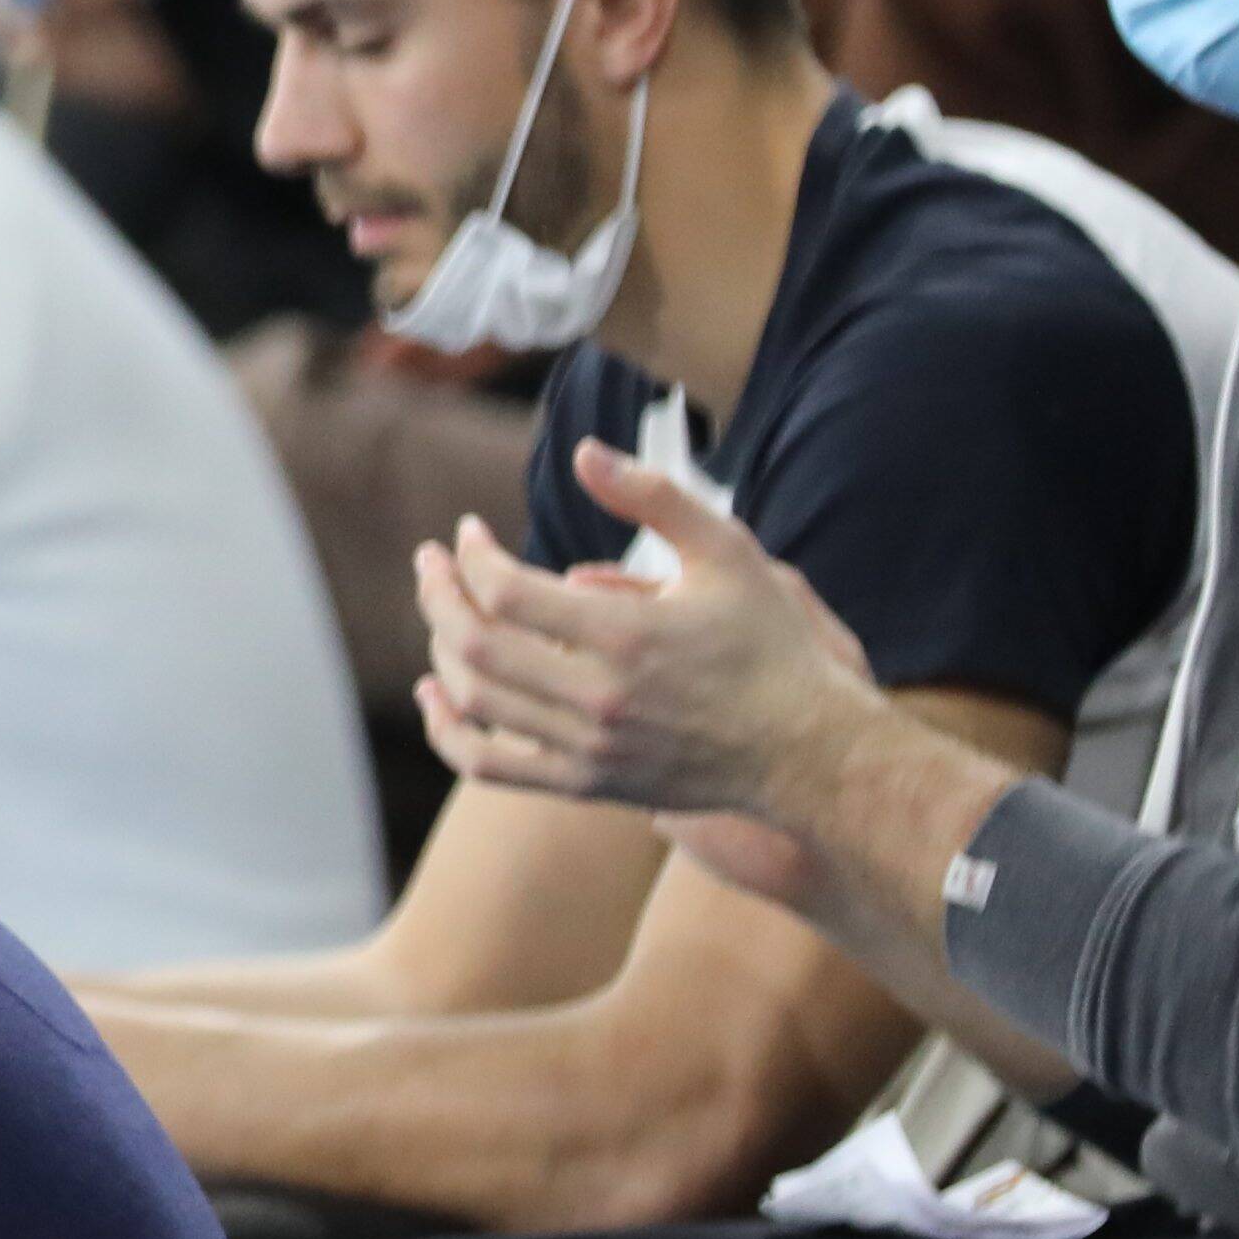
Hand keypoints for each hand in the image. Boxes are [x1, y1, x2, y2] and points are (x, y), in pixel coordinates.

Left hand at [411, 444, 876, 901]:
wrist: (808, 752)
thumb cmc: (771, 643)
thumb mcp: (729, 552)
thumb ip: (655, 496)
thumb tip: (582, 453)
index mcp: (629, 635)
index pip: (505, 591)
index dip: (471, 556)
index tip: (468, 532)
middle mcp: (601, 698)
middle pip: (476, 645)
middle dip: (439, 594)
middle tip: (431, 562)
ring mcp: (591, 749)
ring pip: (476, 702)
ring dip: (441, 650)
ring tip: (442, 611)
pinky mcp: (589, 785)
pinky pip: (490, 767)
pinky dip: (448, 730)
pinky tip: (437, 693)